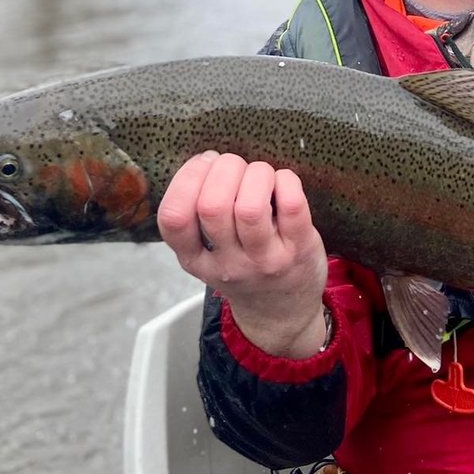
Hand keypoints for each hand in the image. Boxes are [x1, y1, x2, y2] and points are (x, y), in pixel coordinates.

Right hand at [157, 151, 328, 358]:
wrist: (282, 312)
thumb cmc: (243, 270)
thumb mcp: (206, 255)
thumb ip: (198, 216)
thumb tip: (208, 160)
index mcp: (195, 260)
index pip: (173, 219)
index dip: (185, 179)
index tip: (203, 165)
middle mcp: (228, 264)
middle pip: (212, 205)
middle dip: (223, 168)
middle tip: (235, 166)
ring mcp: (265, 260)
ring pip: (250, 206)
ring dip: (255, 173)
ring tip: (260, 175)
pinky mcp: (299, 249)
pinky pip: (292, 205)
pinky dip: (286, 180)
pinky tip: (282, 183)